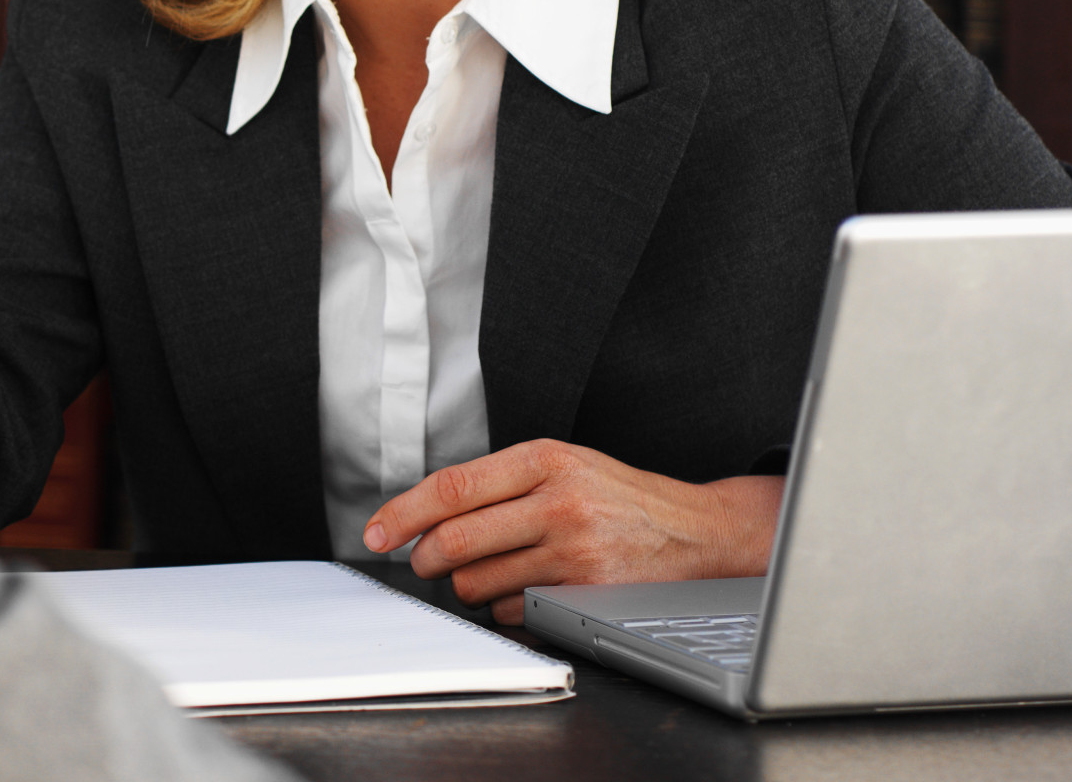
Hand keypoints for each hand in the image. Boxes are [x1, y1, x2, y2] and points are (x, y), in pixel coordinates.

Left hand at [363, 440, 784, 624]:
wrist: (695, 529)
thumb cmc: (616, 496)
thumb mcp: (562, 464)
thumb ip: (497, 482)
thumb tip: (423, 515)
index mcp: (543, 459)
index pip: (451, 488)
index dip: (402, 514)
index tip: (375, 533)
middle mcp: (558, 501)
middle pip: (454, 542)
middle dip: (426, 559)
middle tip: (426, 562)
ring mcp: (575, 550)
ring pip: (477, 583)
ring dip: (469, 586)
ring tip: (497, 570)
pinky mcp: (588, 593)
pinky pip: (515, 611)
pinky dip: (508, 607)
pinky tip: (533, 587)